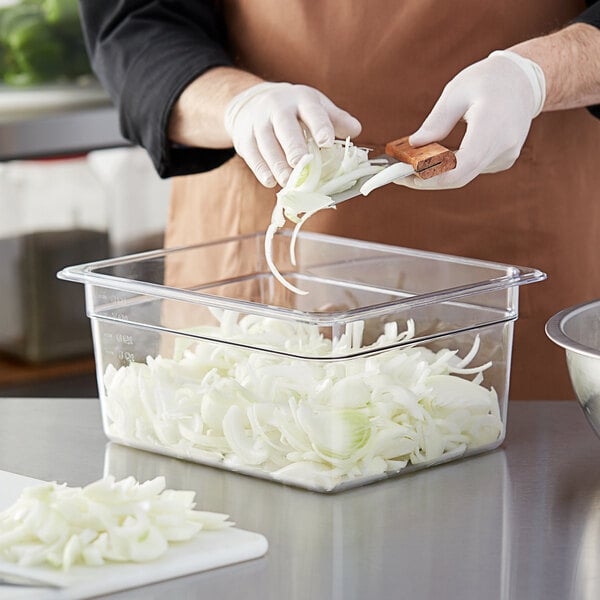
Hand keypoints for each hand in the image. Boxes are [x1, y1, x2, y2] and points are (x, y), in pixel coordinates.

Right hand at [224, 82, 360, 186]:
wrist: (251, 103)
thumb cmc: (293, 110)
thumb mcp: (315, 107)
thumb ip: (336, 120)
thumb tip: (356, 130)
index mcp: (301, 100)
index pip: (312, 112)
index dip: (320, 127)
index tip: (327, 143)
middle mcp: (278, 108)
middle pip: (286, 128)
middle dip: (294, 148)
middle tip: (302, 165)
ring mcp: (259, 123)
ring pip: (267, 145)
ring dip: (278, 165)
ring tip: (289, 182)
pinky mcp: (245, 138)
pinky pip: (253, 155)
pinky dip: (261, 170)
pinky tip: (271, 182)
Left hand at [397, 51, 545, 189]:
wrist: (525, 80)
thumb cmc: (489, 80)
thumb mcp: (457, 92)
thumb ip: (436, 122)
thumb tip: (414, 145)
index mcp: (492, 127)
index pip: (460, 166)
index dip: (431, 177)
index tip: (405, 176)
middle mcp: (503, 147)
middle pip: (459, 176)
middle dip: (427, 178)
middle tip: (399, 174)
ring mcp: (505, 157)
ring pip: (464, 175)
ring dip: (437, 172)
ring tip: (413, 163)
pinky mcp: (503, 160)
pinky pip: (472, 169)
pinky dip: (452, 166)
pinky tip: (438, 157)